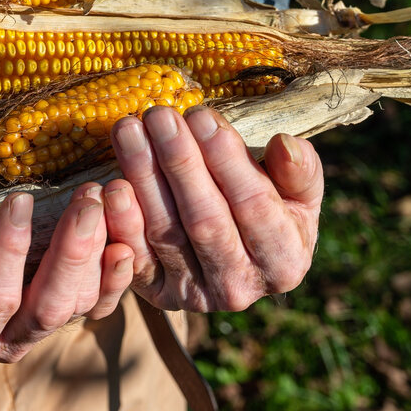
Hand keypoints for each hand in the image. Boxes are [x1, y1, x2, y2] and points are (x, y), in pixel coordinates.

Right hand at [0, 187, 133, 370]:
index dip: (8, 253)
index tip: (18, 199)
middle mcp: (7, 342)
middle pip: (50, 307)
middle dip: (72, 252)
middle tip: (88, 199)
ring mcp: (40, 328)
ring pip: (82, 303)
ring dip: (99, 251)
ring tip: (107, 198)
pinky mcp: (63, 309)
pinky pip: (100, 301)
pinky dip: (117, 274)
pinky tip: (127, 240)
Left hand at [100, 105, 322, 311]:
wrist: (239, 263)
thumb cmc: (271, 214)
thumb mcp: (298, 194)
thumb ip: (300, 172)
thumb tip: (285, 146)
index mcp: (285, 260)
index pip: (254, 204)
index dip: (226, 159)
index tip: (200, 115)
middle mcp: (239, 286)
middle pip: (204, 219)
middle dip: (178, 161)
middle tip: (158, 115)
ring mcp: (195, 295)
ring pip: (165, 233)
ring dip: (143, 178)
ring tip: (129, 131)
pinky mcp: (157, 294)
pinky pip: (134, 258)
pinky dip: (121, 222)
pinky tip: (110, 184)